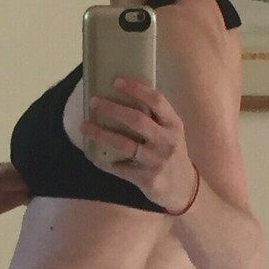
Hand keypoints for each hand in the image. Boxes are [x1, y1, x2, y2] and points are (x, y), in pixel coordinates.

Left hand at [81, 76, 196, 211]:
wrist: (184, 188)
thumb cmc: (171, 152)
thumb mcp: (171, 132)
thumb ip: (155, 117)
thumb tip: (122, 94)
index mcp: (174, 124)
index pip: (156, 100)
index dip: (136, 89)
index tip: (116, 81)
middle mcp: (167, 141)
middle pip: (137, 120)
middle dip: (113, 109)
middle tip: (94, 102)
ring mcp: (157, 161)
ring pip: (125, 144)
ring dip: (101, 134)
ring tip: (84, 126)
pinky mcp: (148, 179)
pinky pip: (120, 169)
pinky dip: (104, 161)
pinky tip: (93, 155)